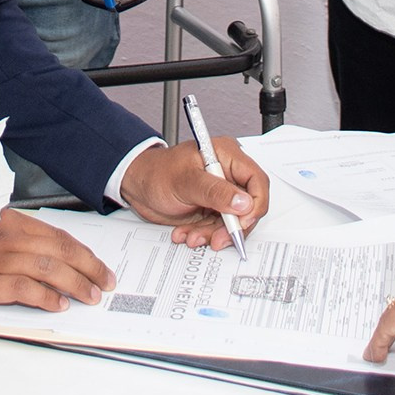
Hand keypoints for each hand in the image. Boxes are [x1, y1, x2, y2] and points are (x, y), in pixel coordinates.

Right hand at [0, 208, 115, 310]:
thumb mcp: (8, 256)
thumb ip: (37, 255)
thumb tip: (78, 271)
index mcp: (12, 226)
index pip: (58, 236)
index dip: (85, 254)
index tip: (103, 271)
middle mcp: (3, 238)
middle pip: (56, 248)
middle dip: (86, 267)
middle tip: (102, 284)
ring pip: (44, 265)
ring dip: (72, 283)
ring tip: (87, 297)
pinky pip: (22, 286)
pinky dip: (44, 296)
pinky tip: (57, 305)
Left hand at [118, 137, 266, 249]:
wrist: (137, 185)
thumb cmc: (157, 172)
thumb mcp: (186, 181)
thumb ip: (215, 192)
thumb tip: (244, 203)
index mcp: (227, 156)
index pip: (257, 181)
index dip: (255, 204)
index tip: (242, 222)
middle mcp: (228, 175)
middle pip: (248, 206)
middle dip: (231, 226)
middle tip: (215, 239)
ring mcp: (220, 194)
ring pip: (232, 222)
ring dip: (213, 234)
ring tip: (191, 236)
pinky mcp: (211, 210)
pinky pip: (217, 228)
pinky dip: (203, 235)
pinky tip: (186, 233)